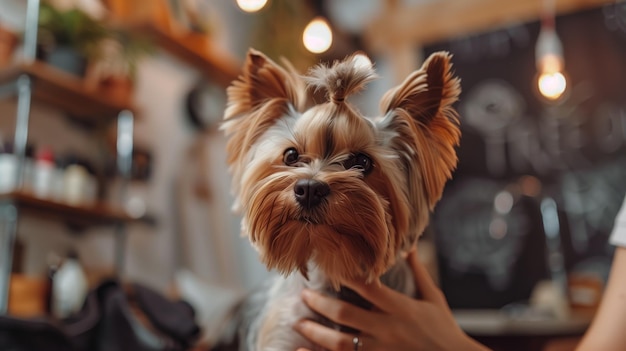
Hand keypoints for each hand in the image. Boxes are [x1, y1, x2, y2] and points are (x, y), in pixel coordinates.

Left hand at [293, 249, 489, 350]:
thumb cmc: (445, 330)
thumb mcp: (434, 298)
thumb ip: (419, 272)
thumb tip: (409, 246)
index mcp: (401, 308)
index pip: (368, 288)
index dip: (347, 276)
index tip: (329, 265)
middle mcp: (388, 329)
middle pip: (346, 315)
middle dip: (321, 304)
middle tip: (304, 295)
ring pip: (341, 343)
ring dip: (317, 333)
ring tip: (300, 322)